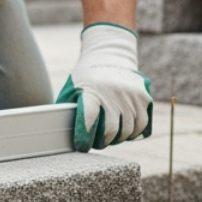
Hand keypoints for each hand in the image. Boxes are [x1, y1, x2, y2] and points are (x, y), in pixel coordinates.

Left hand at [56, 23, 151, 150]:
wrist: (109, 55)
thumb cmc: (86, 78)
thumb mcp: (72, 89)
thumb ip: (67, 110)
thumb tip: (58, 133)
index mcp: (91, 90)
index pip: (88, 119)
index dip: (84, 137)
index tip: (82, 147)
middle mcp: (112, 92)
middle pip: (111, 130)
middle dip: (102, 142)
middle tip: (97, 143)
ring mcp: (130, 94)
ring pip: (127, 130)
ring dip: (118, 139)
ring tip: (110, 138)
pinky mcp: (143, 96)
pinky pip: (141, 123)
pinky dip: (132, 133)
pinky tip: (124, 132)